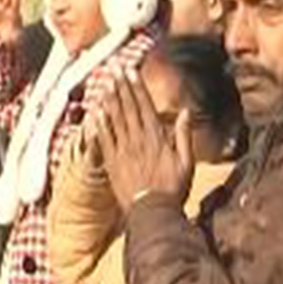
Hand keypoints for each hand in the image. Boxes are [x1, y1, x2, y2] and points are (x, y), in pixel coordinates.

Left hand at [94, 71, 194, 209]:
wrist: (152, 213)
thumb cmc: (173, 189)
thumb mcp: (187, 162)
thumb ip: (184, 136)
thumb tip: (185, 112)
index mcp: (156, 138)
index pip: (145, 107)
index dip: (137, 88)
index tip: (131, 72)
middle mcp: (138, 140)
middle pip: (128, 109)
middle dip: (121, 88)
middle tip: (114, 70)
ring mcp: (123, 151)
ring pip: (115, 120)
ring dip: (110, 101)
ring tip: (105, 84)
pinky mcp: (112, 163)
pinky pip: (104, 140)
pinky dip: (100, 125)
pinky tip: (96, 113)